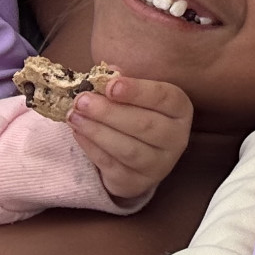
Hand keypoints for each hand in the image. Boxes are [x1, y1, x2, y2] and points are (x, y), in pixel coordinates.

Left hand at [68, 74, 192, 200]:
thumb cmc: (136, 113)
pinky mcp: (136, 182)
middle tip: (82, 100)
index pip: (164, 98)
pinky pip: (112, 165)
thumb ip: (124, 82)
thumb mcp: (136, 95)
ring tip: (74, 116)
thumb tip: (108, 71)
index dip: (137, 91)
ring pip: (128, 149)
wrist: (137, 154)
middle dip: (109, 112)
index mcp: (180, 109)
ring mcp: (158, 164)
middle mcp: (176, 138)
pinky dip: (92, 148)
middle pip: (144, 125)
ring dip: (97, 131)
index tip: (110, 85)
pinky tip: (78, 132)